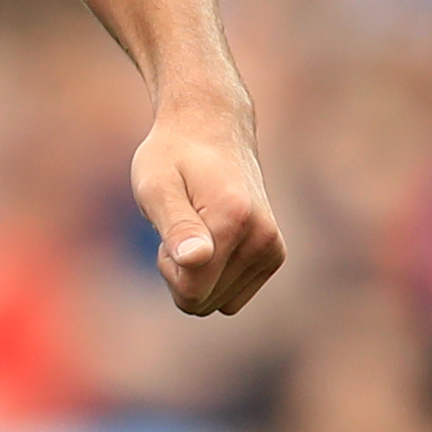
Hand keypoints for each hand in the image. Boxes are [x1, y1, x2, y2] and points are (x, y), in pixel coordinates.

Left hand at [132, 95, 283, 317]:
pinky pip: (232, 298)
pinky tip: (211, 239)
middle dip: (180, 273)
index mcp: (233, 220)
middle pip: (202, 302)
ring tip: (196, 227)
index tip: (168, 228)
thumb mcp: (156, 184)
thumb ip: (176, 224)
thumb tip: (196, 259)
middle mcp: (263, 238)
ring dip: (196, 276)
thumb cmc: (173, 156)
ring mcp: (273, 249)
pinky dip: (215, 278)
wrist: (213, 128)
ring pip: (217, 303)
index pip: (191, 292)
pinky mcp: (275, 256)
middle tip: (180, 224)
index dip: (167, 267)